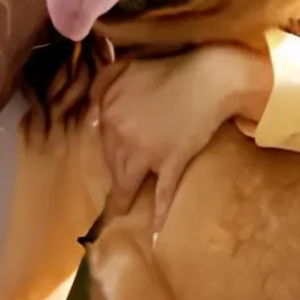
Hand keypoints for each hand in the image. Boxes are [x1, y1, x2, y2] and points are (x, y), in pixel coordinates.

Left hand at [95, 43, 272, 230]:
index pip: (101, 141)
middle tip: (120, 184)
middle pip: (112, 162)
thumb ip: (101, 88)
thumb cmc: (168, 70)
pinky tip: (154, 231)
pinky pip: (161, 192)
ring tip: (121, 213)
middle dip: (116, 173)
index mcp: (107, 110)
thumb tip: (90, 120)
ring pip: (128, 181)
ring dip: (124, 199)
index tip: (111, 160)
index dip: (109, 151)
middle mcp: (120, 133)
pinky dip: (158, 212)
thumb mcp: (124, 68)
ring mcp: (146, 151)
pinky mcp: (171, 162)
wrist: (208, 77)